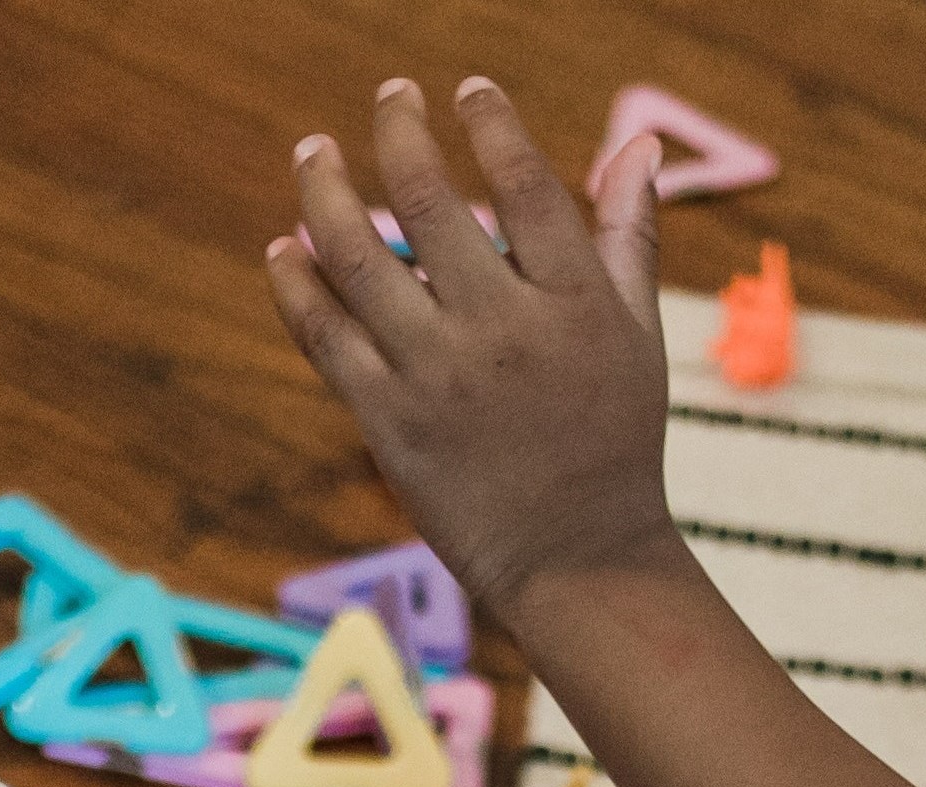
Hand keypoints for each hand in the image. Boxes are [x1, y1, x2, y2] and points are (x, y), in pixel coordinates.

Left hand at [267, 79, 680, 613]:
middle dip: (400, 134)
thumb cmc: (614, 441)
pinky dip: (296, 285)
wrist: (577, 558)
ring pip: (360, 260)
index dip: (491, 124)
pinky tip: (284, 248)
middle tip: (389, 96)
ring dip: (326, 194)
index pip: (523, 184)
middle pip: (431, 204)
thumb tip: (641, 142)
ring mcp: (437, 375)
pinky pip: (324, 336)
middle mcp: (502, 330)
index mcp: (573, 303)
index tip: (466, 89)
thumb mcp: (638, 335)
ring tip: (316, 153)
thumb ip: (629, 236)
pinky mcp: (387, 419)